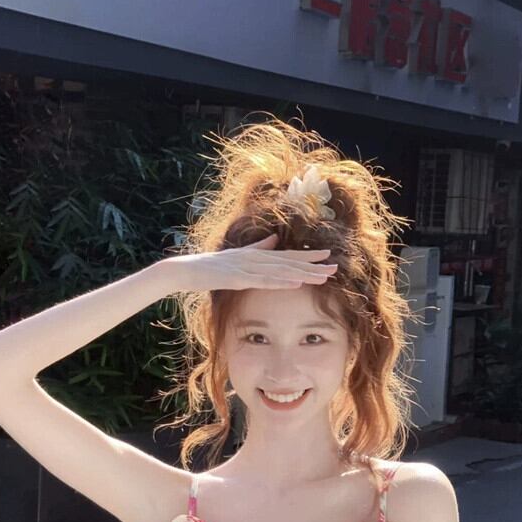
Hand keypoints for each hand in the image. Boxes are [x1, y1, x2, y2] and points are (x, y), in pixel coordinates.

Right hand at [158, 233, 337, 293]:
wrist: (186, 270)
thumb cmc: (210, 266)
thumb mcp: (237, 256)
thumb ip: (257, 247)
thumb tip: (274, 239)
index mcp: (256, 255)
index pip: (287, 256)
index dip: (308, 255)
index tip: (328, 256)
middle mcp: (255, 259)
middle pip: (289, 263)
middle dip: (313, 265)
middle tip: (335, 268)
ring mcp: (247, 268)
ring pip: (281, 271)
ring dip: (303, 273)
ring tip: (322, 277)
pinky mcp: (238, 278)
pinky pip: (263, 281)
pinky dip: (281, 281)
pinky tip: (295, 282)